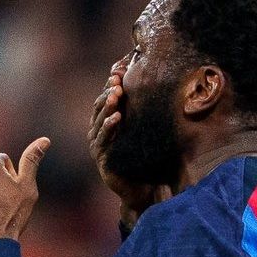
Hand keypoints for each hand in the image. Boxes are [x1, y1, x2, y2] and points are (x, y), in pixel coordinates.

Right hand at [89, 62, 168, 229]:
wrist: (143, 186)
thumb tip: (159, 84)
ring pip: (99, 120)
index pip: (106, 97)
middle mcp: (98, 131)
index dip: (110, 83)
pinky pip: (103, 139)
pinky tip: (116, 117)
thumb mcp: (145, 128)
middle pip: (100, 106)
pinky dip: (109, 127)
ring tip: (115, 94)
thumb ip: (144, 109)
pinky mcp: (101, 157)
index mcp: (107, 120)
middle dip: (108, 92)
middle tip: (117, 80)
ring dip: (108, 106)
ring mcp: (98, 144)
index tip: (119, 70)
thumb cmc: (145, 156)